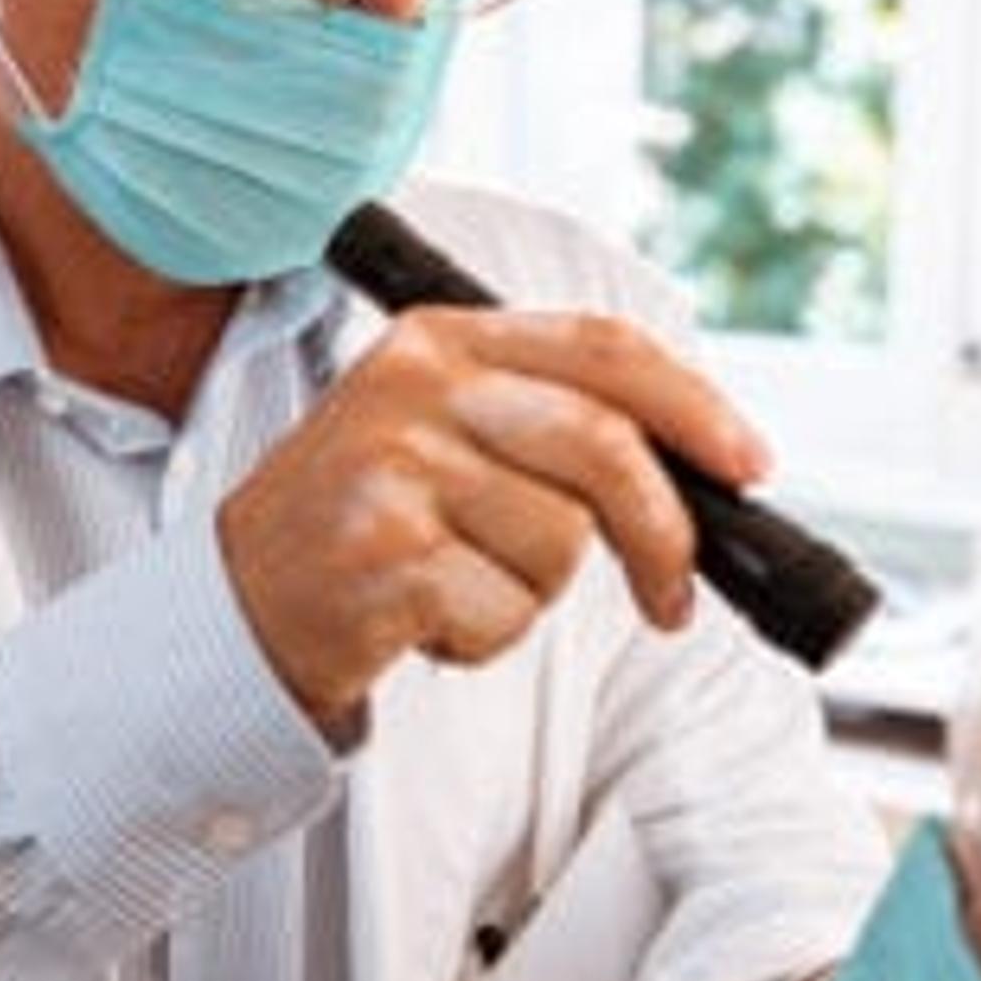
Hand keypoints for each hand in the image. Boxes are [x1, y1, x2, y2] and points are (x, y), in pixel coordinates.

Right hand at [217, 306, 771, 728]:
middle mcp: (415, 388)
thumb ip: (546, 422)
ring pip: (561, 544)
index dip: (693, 406)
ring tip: (456, 587)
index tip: (748, 465)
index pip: (601, 347)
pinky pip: (506, 610)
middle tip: (672, 596)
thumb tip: (703, 469)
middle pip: (603, 446)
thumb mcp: (436, 434)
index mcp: (439, 340)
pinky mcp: (384, 554)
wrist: (231, 608)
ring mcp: (394, 468)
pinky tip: (423, 622)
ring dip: (529, 594)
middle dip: (663, 534)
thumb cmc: (359, 529)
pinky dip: (482, 639)